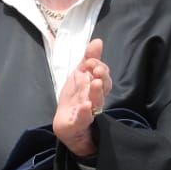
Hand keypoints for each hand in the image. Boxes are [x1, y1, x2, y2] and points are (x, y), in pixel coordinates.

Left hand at [52, 38, 111, 158]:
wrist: (67, 129)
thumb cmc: (75, 101)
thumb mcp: (78, 77)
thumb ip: (88, 59)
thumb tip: (98, 40)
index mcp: (94, 87)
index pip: (102, 75)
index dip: (99, 66)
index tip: (92, 62)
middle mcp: (94, 100)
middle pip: (103, 88)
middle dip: (102, 78)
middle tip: (99, 71)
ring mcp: (87, 113)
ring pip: (96, 103)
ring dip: (96, 93)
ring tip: (96, 84)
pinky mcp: (77, 125)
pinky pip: (82, 120)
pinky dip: (84, 113)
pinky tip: (85, 106)